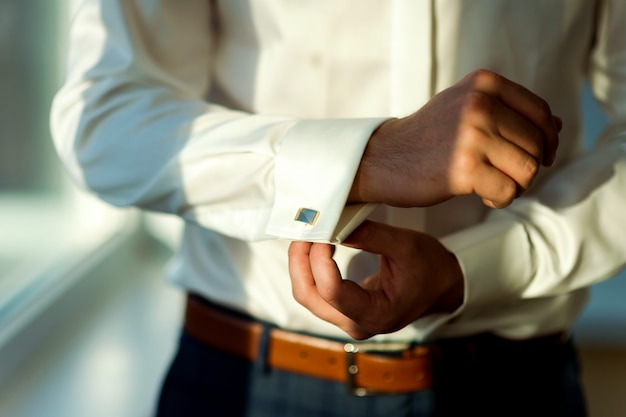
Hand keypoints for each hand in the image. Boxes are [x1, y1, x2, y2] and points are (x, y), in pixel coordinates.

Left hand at [288, 221, 463, 339]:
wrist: (442, 286)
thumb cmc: (429, 267)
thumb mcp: (404, 244)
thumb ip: (368, 235)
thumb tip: (333, 222)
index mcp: (377, 314)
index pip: (332, 291)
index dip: (319, 260)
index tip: (322, 231)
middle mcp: (357, 324)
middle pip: (310, 297)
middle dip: (300, 261)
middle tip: (305, 230)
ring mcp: (348, 321)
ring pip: (307, 296)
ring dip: (301, 264)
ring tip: (308, 235)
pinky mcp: (343, 312)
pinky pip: (315, 293)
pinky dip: (309, 268)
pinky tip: (314, 246)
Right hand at [349, 69, 561, 208]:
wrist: (382, 159)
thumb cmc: (427, 137)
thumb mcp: (465, 108)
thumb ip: (509, 112)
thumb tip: (557, 126)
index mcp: (483, 84)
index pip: (540, 112)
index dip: (547, 139)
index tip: (539, 156)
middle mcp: (480, 104)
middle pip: (536, 144)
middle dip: (527, 167)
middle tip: (504, 176)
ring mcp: (472, 136)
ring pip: (527, 169)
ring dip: (516, 185)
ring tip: (493, 186)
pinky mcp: (464, 169)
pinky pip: (508, 191)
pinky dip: (501, 199)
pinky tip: (482, 196)